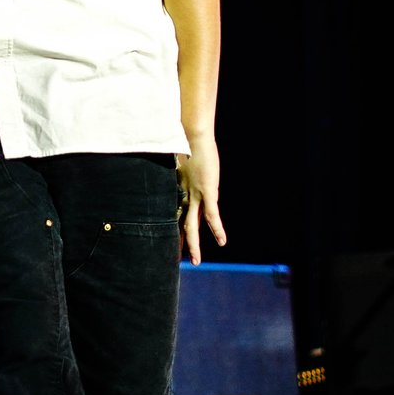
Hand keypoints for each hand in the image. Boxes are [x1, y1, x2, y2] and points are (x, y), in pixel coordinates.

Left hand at [177, 134, 225, 264]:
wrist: (192, 133)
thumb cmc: (187, 140)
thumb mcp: (182, 156)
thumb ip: (181, 165)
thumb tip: (176, 162)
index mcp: (180, 188)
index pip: (177, 213)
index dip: (174, 228)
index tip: (171, 241)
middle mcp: (186, 194)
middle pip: (182, 223)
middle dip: (180, 242)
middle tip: (177, 259)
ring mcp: (197, 194)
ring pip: (193, 224)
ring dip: (193, 244)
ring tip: (196, 261)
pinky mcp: (208, 190)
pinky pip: (212, 214)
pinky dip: (217, 229)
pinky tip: (222, 241)